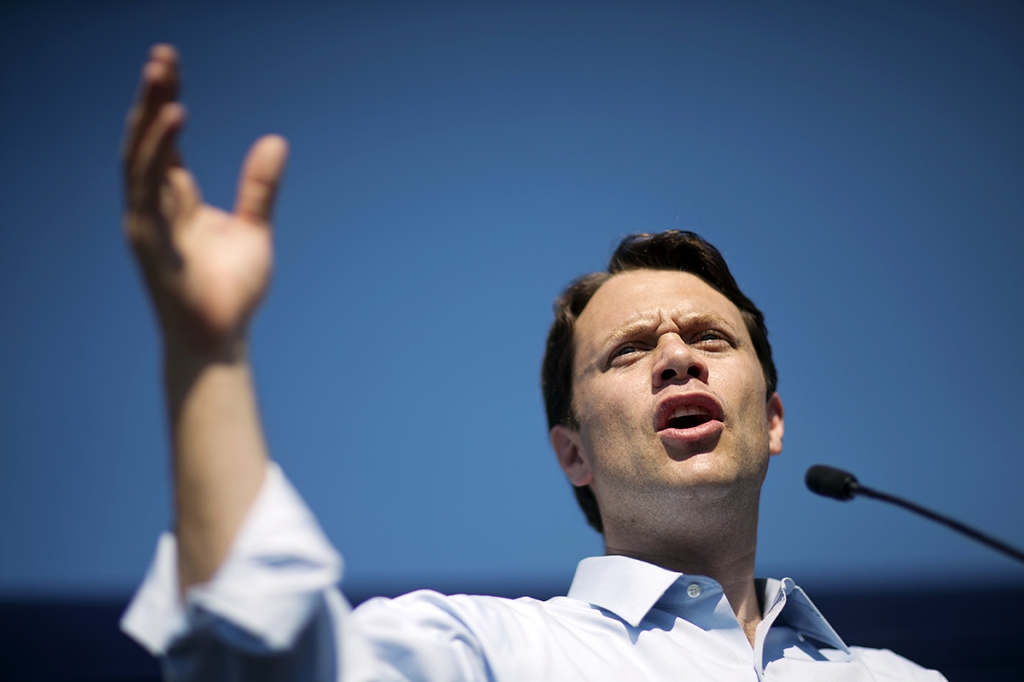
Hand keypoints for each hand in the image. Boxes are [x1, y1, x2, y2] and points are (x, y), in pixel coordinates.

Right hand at [122, 45, 287, 357]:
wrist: (222, 340)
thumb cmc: (233, 293)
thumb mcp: (255, 230)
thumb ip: (259, 187)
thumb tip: (276, 141)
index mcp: (175, 203)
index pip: (165, 143)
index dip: (165, 104)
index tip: (170, 65)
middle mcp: (154, 208)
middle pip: (146, 142)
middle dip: (151, 98)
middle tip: (161, 56)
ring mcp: (148, 223)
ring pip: (140, 157)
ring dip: (150, 115)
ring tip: (164, 75)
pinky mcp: (150, 241)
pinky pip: (151, 186)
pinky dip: (160, 152)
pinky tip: (174, 119)